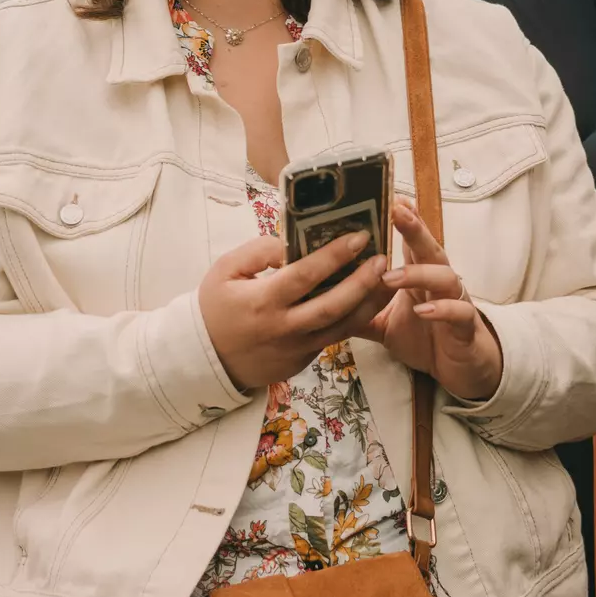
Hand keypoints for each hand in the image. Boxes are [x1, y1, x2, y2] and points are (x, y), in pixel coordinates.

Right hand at [199, 230, 393, 389]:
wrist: (206, 358)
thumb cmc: (215, 307)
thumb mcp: (225, 270)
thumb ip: (259, 251)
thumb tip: (292, 242)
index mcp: (263, 300)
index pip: (305, 275)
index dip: (334, 255)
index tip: (359, 237)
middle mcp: (284, 327)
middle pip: (332, 305)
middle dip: (362, 281)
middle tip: (382, 258)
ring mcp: (297, 348)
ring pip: (342, 327)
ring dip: (369, 303)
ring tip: (389, 279)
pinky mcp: (303, 360)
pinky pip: (334, 338)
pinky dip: (355, 319)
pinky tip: (370, 300)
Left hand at [361, 200, 503, 402]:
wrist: (458, 368)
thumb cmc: (423, 337)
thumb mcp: (383, 324)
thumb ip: (359, 309)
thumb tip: (322, 299)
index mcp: (418, 275)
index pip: (410, 241)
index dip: (404, 219)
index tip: (389, 198)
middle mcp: (437, 281)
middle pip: (428, 247)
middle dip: (414, 228)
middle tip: (396, 211)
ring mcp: (454, 300)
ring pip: (444, 276)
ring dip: (418, 274)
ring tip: (391, 277)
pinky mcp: (465, 325)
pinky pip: (459, 312)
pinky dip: (443, 309)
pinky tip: (424, 311)